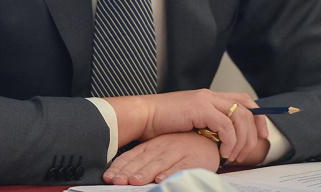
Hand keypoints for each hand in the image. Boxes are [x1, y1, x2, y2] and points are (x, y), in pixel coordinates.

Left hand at [103, 131, 219, 184]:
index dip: (121, 167)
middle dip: (129, 172)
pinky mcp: (193, 160)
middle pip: (143, 161)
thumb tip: (123, 173)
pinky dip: (171, 173)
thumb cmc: (183, 144)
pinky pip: (181, 167)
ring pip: (159, 163)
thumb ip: (145, 158)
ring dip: (146, 173)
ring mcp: (179, 152)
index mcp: (154, 144)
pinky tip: (162, 179)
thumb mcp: (161, 147)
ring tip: (135, 182)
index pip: (133, 156)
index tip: (110, 177)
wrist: (210, 138)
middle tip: (119, 181)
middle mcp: (164, 147)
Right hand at [105, 89, 268, 160]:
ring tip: (234, 156)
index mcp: (209, 98)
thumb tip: (221, 142)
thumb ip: (205, 127)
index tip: (261, 134)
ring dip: (242, 139)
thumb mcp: (189, 125)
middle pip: (246, 106)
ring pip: (240, 116)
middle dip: (256, 128)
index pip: (242, 100)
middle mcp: (210, 95)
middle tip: (253, 149)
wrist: (143, 116)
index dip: (256, 116)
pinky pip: (226, 125)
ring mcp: (206, 100)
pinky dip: (230, 141)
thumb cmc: (161, 125)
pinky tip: (224, 152)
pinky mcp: (201, 108)